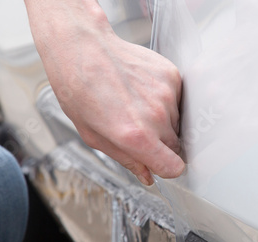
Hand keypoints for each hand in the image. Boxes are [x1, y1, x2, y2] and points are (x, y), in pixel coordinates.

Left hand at [24, 0, 184, 185]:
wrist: (82, 50)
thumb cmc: (80, 90)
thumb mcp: (94, 137)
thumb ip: (127, 159)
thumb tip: (147, 175)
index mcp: (136, 137)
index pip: (174, 167)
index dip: (166, 168)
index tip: (160, 163)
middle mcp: (157, 117)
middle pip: (175, 146)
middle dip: (160, 144)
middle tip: (137, 129)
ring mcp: (167, 94)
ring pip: (176, 122)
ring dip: (161, 120)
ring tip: (135, 105)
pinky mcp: (171, 76)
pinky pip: (177, 100)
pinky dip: (164, 100)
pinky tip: (141, 91)